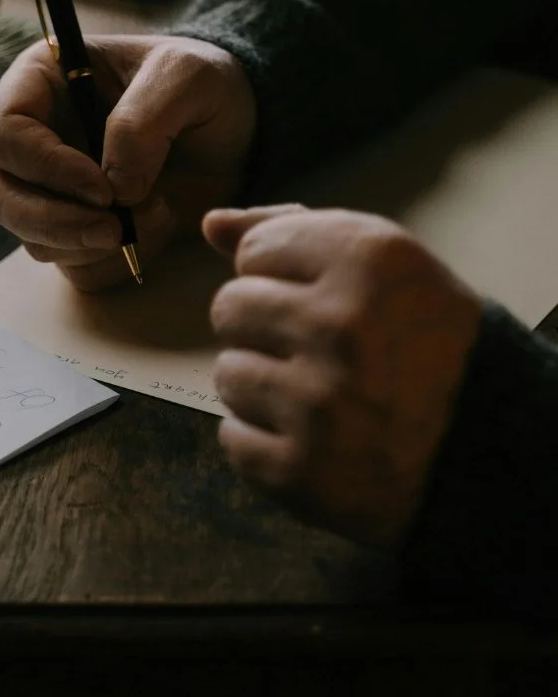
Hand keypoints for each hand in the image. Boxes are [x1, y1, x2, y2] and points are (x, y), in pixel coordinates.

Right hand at [0, 35, 255, 289]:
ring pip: (33, 240)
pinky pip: (75, 269)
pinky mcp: (78, 231)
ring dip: (94, 243)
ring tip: (159, 209)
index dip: (45, 168)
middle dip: (55, 222)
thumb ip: (143, 120)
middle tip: (113, 230)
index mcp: (39, 83)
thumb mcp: (185, 75)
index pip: (4, 135)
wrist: (232, 126)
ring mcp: (50, 191)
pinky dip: (114, 263)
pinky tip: (156, 225)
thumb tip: (114, 189)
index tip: (102, 186)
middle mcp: (31, 140)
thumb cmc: (200, 82)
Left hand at [203, 204, 482, 546]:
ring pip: (227, 373)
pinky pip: (232, 438)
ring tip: (318, 394)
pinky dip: (264, 442)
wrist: (485, 446)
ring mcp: (319, 403)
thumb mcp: (381, 260)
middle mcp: (341, 325)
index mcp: (366, 259)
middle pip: (229, 307)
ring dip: (262, 385)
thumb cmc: (425, 339)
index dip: (282, 275)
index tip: (320, 297)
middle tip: (316, 349)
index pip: (254, 249)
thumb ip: (291, 230)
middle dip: (263, 326)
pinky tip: (313, 437)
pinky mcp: (301, 471)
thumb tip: (210, 224)